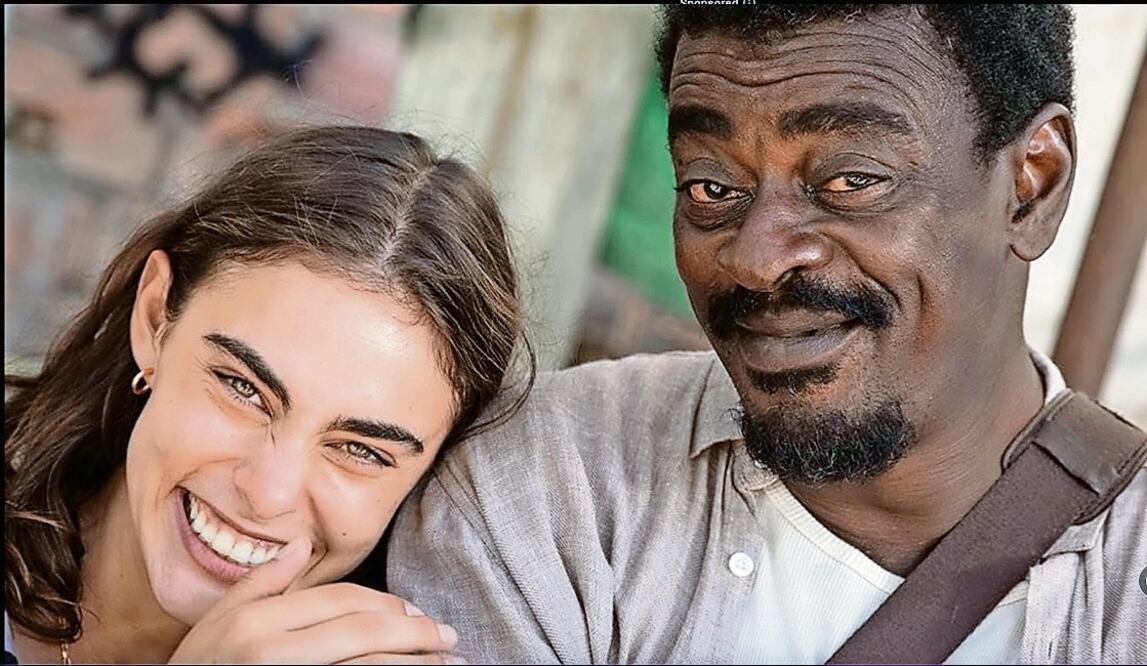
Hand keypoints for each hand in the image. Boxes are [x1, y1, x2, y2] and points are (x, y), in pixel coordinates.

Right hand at [169, 538, 461, 663]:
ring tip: (449, 664)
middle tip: (448, 637)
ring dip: (416, 665)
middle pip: (364, 633)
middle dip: (415, 633)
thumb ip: (261, 583)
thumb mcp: (215, 625)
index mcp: (257, 622)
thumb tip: (303, 543)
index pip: (342, 601)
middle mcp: (272, 652)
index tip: (417, 613)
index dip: (388, 605)